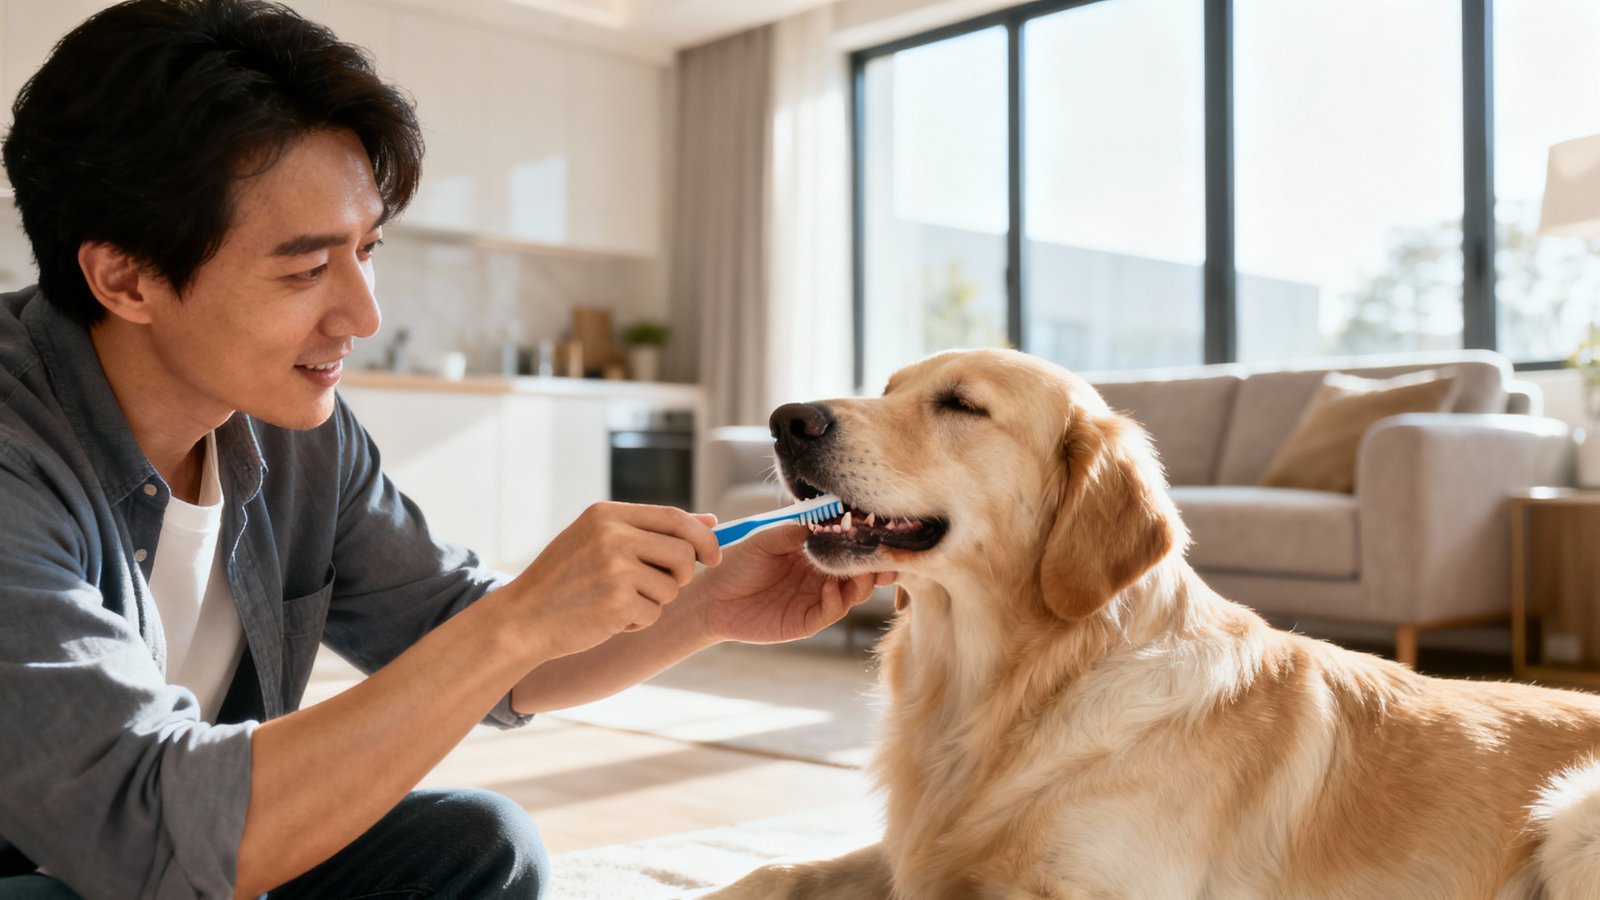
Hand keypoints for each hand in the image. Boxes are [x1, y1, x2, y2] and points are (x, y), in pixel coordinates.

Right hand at [504, 502, 719, 660]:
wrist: (522, 619)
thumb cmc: (564, 581)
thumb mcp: (598, 540)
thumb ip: (651, 529)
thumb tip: (712, 521)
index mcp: (607, 514)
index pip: (676, 517)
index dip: (702, 538)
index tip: (714, 557)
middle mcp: (612, 535)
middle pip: (684, 553)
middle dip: (682, 576)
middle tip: (658, 587)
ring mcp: (615, 568)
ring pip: (671, 588)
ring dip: (653, 602)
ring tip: (616, 602)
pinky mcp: (617, 602)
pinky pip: (653, 614)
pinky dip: (636, 623)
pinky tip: (606, 619)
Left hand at [691, 524, 895, 643]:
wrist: (711, 597)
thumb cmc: (737, 563)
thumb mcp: (767, 539)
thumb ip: (797, 530)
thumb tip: (829, 518)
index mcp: (814, 553)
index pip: (849, 545)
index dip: (865, 539)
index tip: (879, 527)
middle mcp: (821, 576)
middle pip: (861, 570)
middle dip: (876, 562)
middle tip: (885, 553)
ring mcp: (816, 599)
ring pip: (854, 592)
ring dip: (863, 581)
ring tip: (864, 570)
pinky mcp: (807, 621)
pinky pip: (832, 611)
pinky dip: (837, 600)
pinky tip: (831, 588)